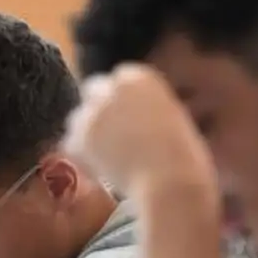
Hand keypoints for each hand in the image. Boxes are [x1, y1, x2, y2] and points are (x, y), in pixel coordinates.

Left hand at [63, 63, 213, 196]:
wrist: (169, 180)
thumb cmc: (186, 156)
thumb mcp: (173, 118)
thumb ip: (149, 109)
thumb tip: (136, 119)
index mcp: (140, 77)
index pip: (119, 79)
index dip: (120, 100)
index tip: (126, 117)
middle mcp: (111, 87)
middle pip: (93, 91)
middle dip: (99, 109)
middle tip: (108, 136)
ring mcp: (92, 111)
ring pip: (78, 118)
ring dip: (87, 132)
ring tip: (104, 156)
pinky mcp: (78, 137)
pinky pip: (71, 144)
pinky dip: (81, 157)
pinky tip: (99, 170)